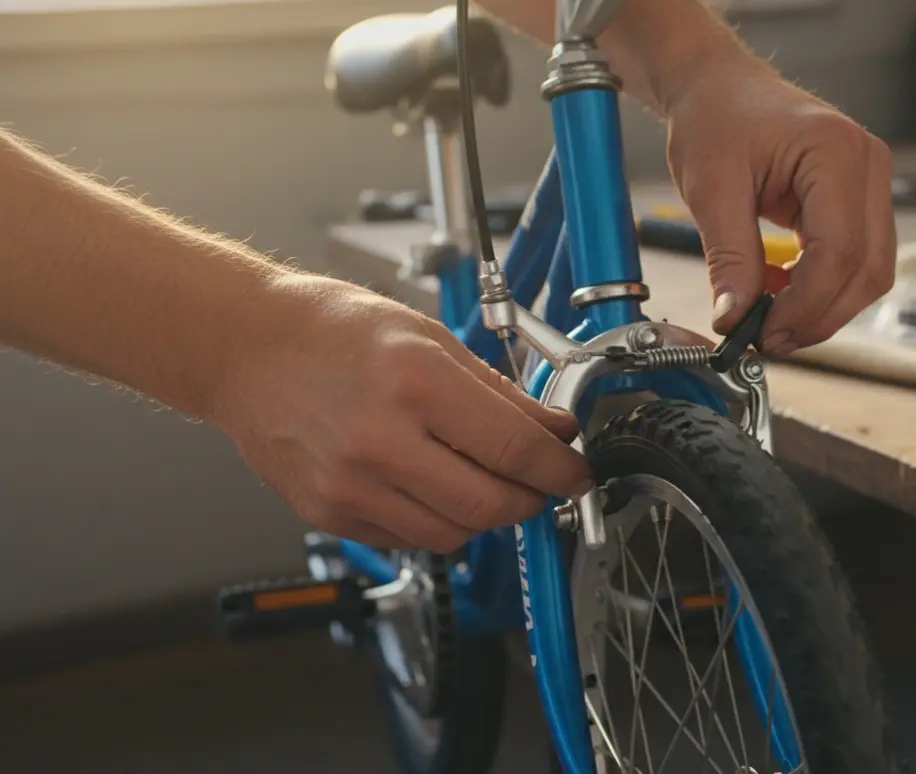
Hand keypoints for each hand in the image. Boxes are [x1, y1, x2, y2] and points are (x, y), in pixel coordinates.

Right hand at [209, 277, 591, 552]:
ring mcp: (349, 485)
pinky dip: (435, 521)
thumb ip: (499, 393)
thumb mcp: (429, 337)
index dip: (561, 470)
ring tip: (479, 476)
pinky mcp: (328, 514)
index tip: (577, 472)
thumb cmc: (331, 330)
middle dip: (530, 498)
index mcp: (414, 382)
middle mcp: (379, 440)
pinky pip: (408, 539)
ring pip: (454, 534)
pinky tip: (428, 484)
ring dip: (483, 513)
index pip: (515, 450)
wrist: (243, 350)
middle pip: (491, 505)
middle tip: (538, 480)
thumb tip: (555, 431)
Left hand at [665, 61, 896, 354]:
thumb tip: (734, 320)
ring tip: (770, 322)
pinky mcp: (862, 199)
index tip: (762, 333)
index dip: (805, 305)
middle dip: (819, 316)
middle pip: (867, 269)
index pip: (839, 251)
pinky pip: (858, 258)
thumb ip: (729, 258)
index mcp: (835, 151)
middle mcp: (868, 164)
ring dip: (824, 308)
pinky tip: (782, 293)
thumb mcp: (711, 189)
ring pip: (870, 271)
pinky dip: (824, 287)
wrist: (719, 87)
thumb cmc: (715, 119)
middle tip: (767, 340)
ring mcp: (872, 181)